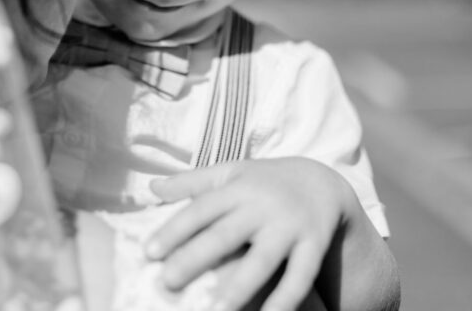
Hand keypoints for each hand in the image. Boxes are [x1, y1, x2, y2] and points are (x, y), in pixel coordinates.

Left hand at [146, 157, 348, 310]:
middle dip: (195, 258)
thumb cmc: (264, 182)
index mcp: (238, 188)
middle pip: (225, 234)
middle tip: (166, 283)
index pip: (201, 209)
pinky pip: (300, 278)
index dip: (174, 230)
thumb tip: (151, 188)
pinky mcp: (314, 245)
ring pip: (262, 260)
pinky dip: (285, 301)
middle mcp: (263, 206)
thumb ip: (192, 182)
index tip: (149, 253)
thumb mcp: (231, 173)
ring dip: (238, 288)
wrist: (322, 182)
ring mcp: (290, 226)